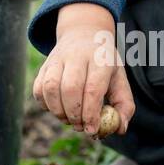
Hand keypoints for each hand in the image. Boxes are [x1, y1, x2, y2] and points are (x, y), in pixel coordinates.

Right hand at [33, 3, 135, 135]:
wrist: (83, 34)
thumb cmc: (104, 64)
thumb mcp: (120, 78)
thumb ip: (125, 105)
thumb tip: (120, 129)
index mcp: (100, 59)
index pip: (93, 88)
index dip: (91, 113)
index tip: (92, 130)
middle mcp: (77, 56)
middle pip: (70, 88)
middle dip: (74, 114)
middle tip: (80, 126)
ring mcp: (57, 59)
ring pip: (51, 88)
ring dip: (58, 111)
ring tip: (69, 119)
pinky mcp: (44, 66)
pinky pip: (39, 89)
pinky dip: (46, 105)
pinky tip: (58, 108)